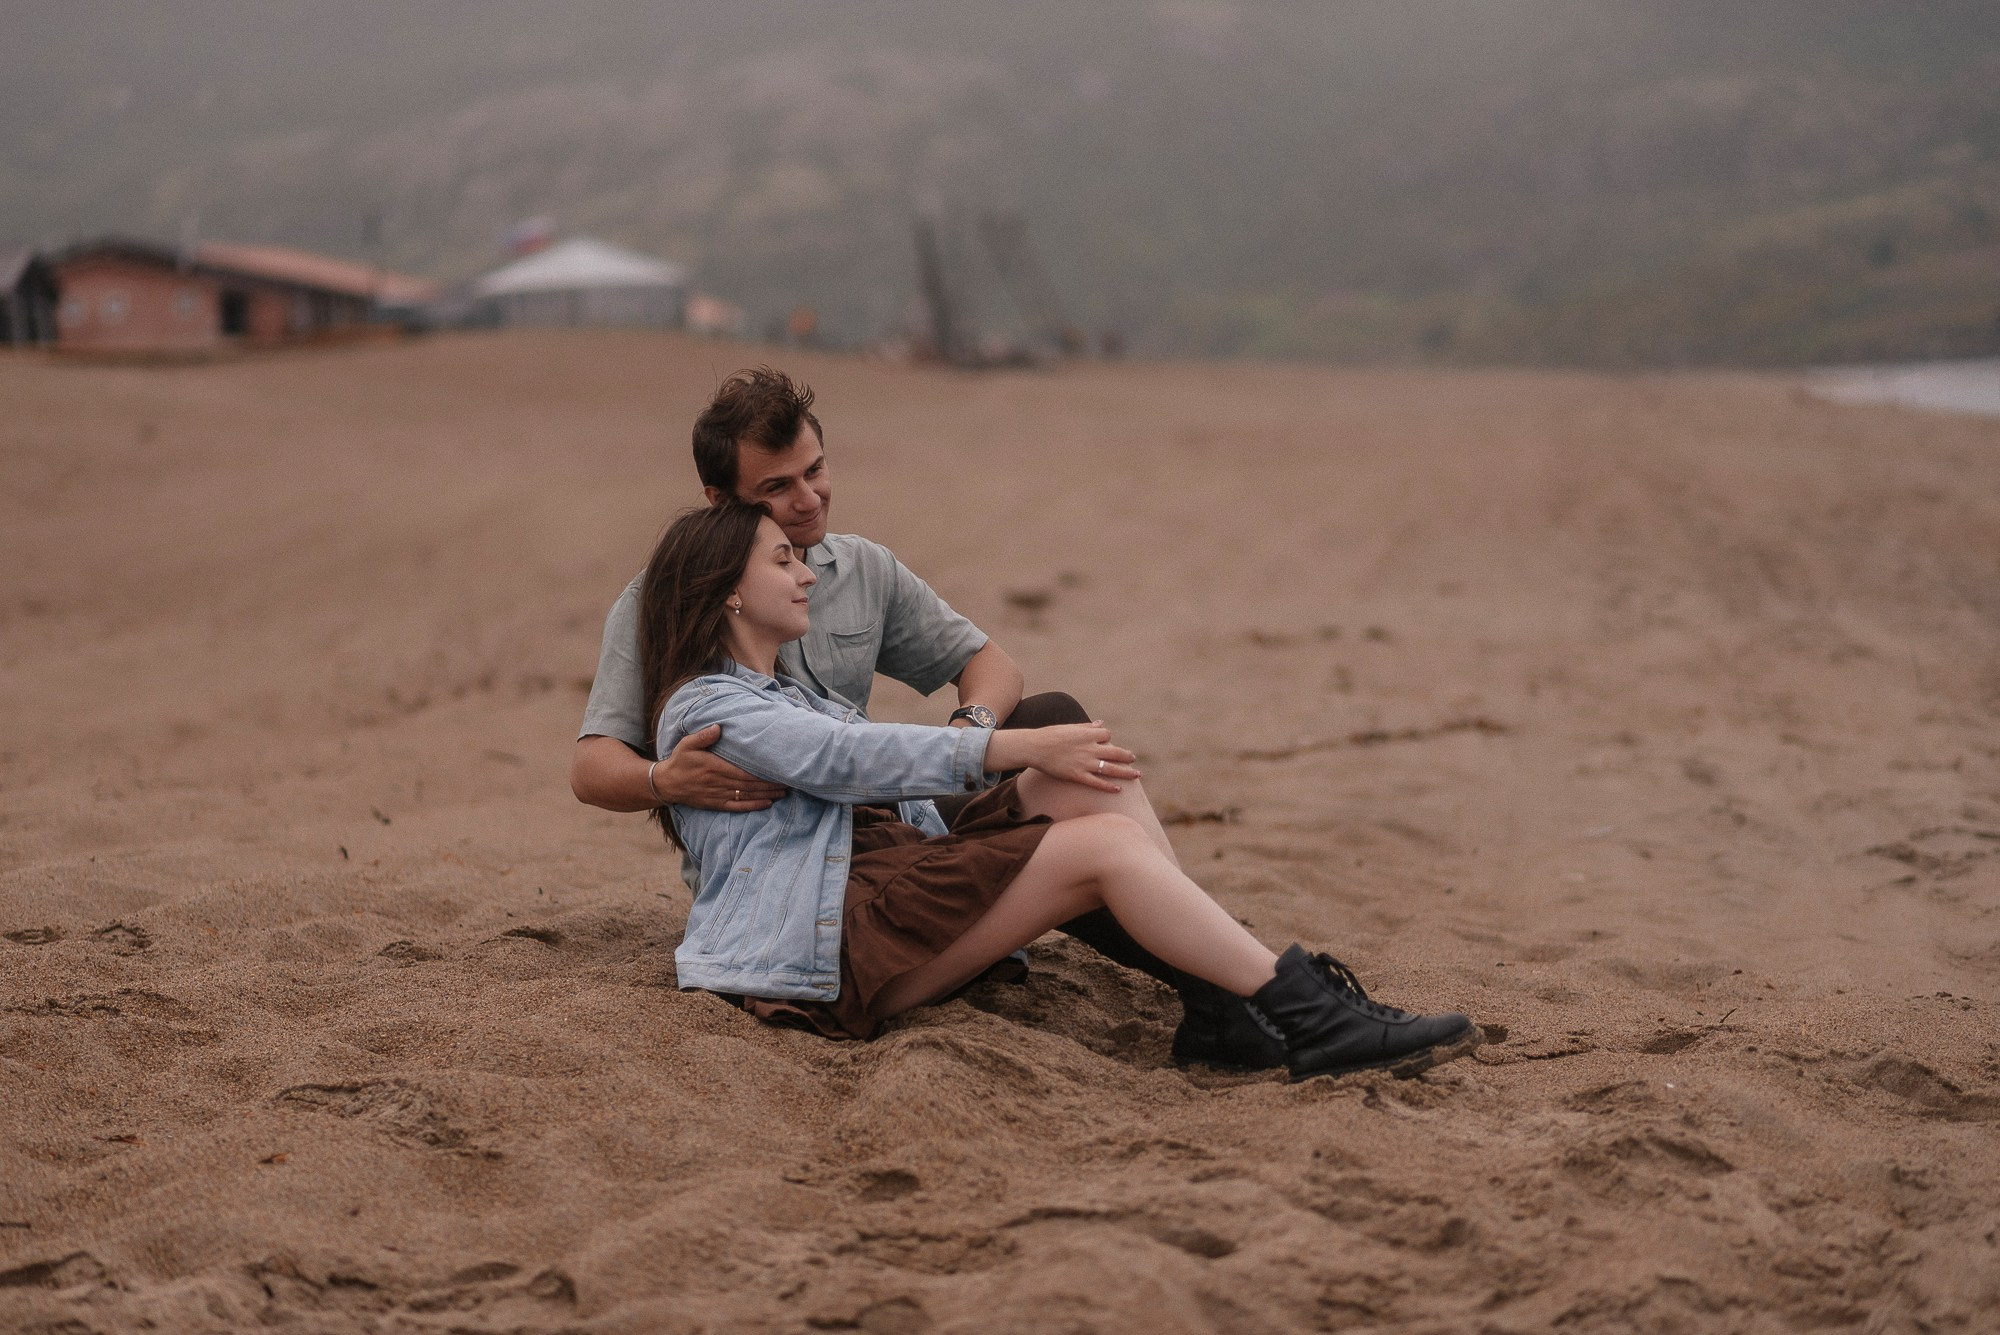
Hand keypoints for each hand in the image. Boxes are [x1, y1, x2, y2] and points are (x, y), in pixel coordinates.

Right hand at [653, 724, 785, 810]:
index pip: (743, 772)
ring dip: (766, 795)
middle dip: (770, 784)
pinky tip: (766, 804)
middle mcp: (718, 783)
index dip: (762, 773)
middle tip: (789, 782)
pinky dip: (753, 806)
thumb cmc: (680, 761)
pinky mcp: (716, 804)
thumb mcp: (687, 744)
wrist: (666, 784)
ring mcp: (718, 795)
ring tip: (783, 792)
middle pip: (749, 785)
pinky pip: (737, 807)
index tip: (778, 770)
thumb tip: (718, 727)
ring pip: (746, 796)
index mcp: (714, 768)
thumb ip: (703, 736)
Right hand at [1024, 721, 1139, 793]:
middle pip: (1116, 752)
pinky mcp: (1077, 775)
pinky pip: (1097, 782)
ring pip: (1111, 768)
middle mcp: (1089, 748)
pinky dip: (1108, 786)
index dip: (1108, 738)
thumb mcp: (1069, 727)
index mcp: (1087, 734)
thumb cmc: (1050, 735)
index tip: (1107, 743)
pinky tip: (1118, 789)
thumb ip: (1087, 726)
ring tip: (1136, 775)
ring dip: (1126, 772)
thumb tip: (1101, 723)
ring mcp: (1084, 763)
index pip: (1107, 735)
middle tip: (1133, 759)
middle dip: (1127, 756)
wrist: (1034, 747)